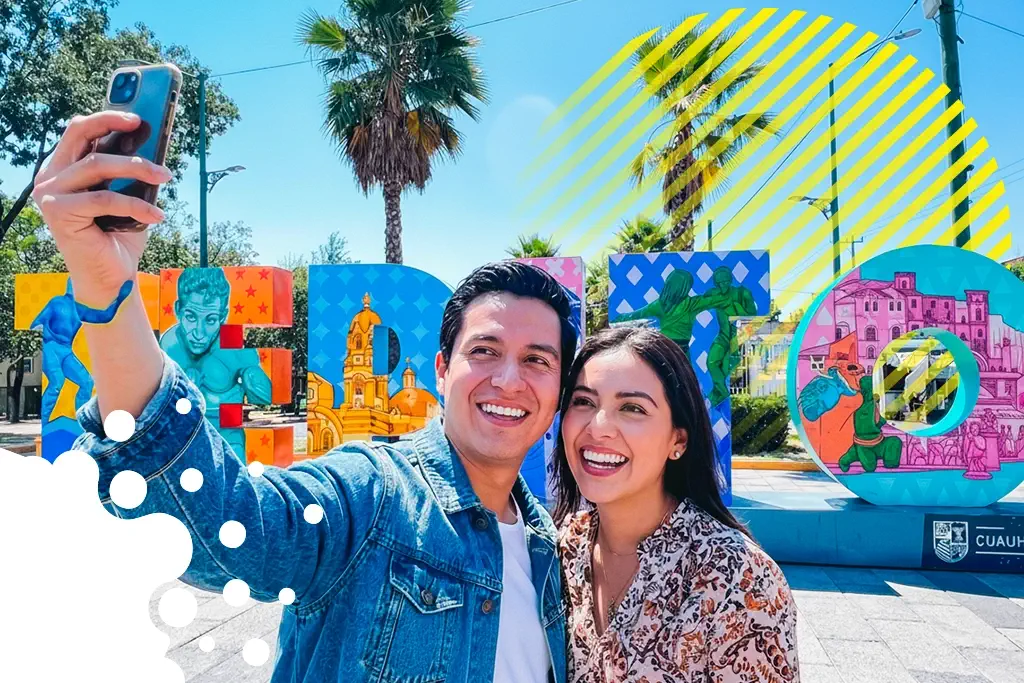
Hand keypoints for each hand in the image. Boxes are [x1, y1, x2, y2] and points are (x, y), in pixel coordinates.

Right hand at [32, 111, 171, 306]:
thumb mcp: (129, 195)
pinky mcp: (58, 212)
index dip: (106, 118)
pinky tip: (157, 214)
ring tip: (165, 176)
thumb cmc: (119, 235)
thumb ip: (130, 171)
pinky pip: (105, 199)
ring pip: (98, 165)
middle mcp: (50, 177)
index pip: (79, 130)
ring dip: (138, 167)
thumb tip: (153, 141)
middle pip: (80, 134)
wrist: (111, 277)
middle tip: (145, 127)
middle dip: (114, 125)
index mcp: (63, 168)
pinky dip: (137, 205)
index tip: (136, 116)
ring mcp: (50, 194)